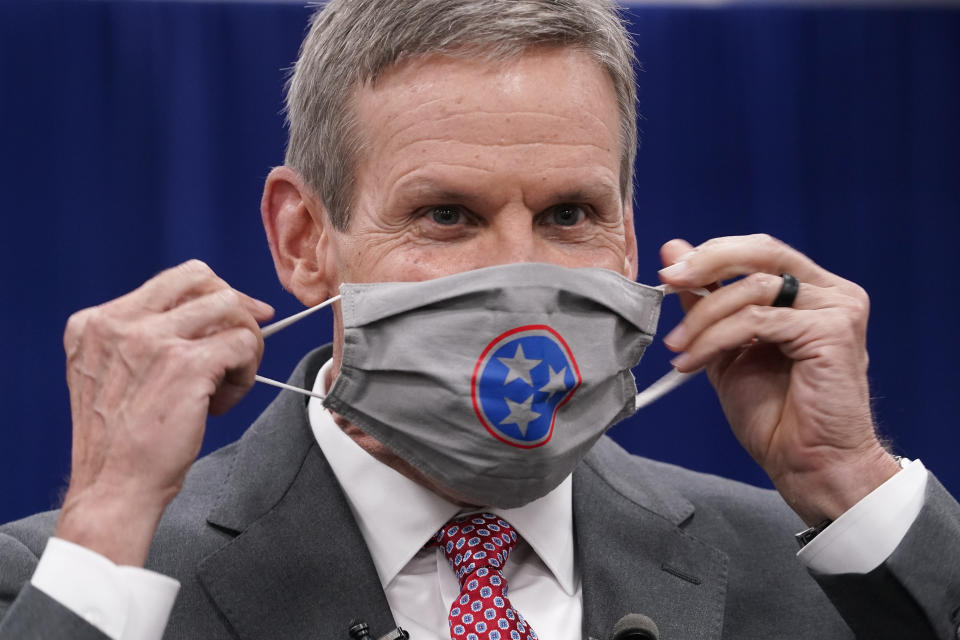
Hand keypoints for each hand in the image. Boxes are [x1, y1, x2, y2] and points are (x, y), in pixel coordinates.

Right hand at [54, 260, 273, 564]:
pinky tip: (223, 402)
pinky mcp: (186, 364)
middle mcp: (120, 323)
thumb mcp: (110, 375)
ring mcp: (153, 341)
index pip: (171, 282)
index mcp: (96, 323)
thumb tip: (208, 317)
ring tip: (227, 382)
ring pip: (230, 307)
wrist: (113, 487)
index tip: (233, 317)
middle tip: (244, 340)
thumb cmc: (120, 442)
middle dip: (235, 305)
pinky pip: (243, 344)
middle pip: (202, 278)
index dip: (211, 295)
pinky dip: (246, 373)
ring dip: (243, 344)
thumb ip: (139, 341)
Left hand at [658, 234, 899, 524]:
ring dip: (704, 317)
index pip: (758, 251)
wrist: (807, 463)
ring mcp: (838, 308)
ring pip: (754, 289)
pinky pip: (759, 320)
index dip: (711, 255)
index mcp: (811, 291)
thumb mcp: (727, 346)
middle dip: (707, 264)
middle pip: (762, 251)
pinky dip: (717, 338)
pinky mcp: (833, 330)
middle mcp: (831, 292)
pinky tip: (694, 362)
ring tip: (679, 348)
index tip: (669, 273)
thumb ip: (706, 298)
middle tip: (669, 282)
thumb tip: (673, 251)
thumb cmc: (775, 414)